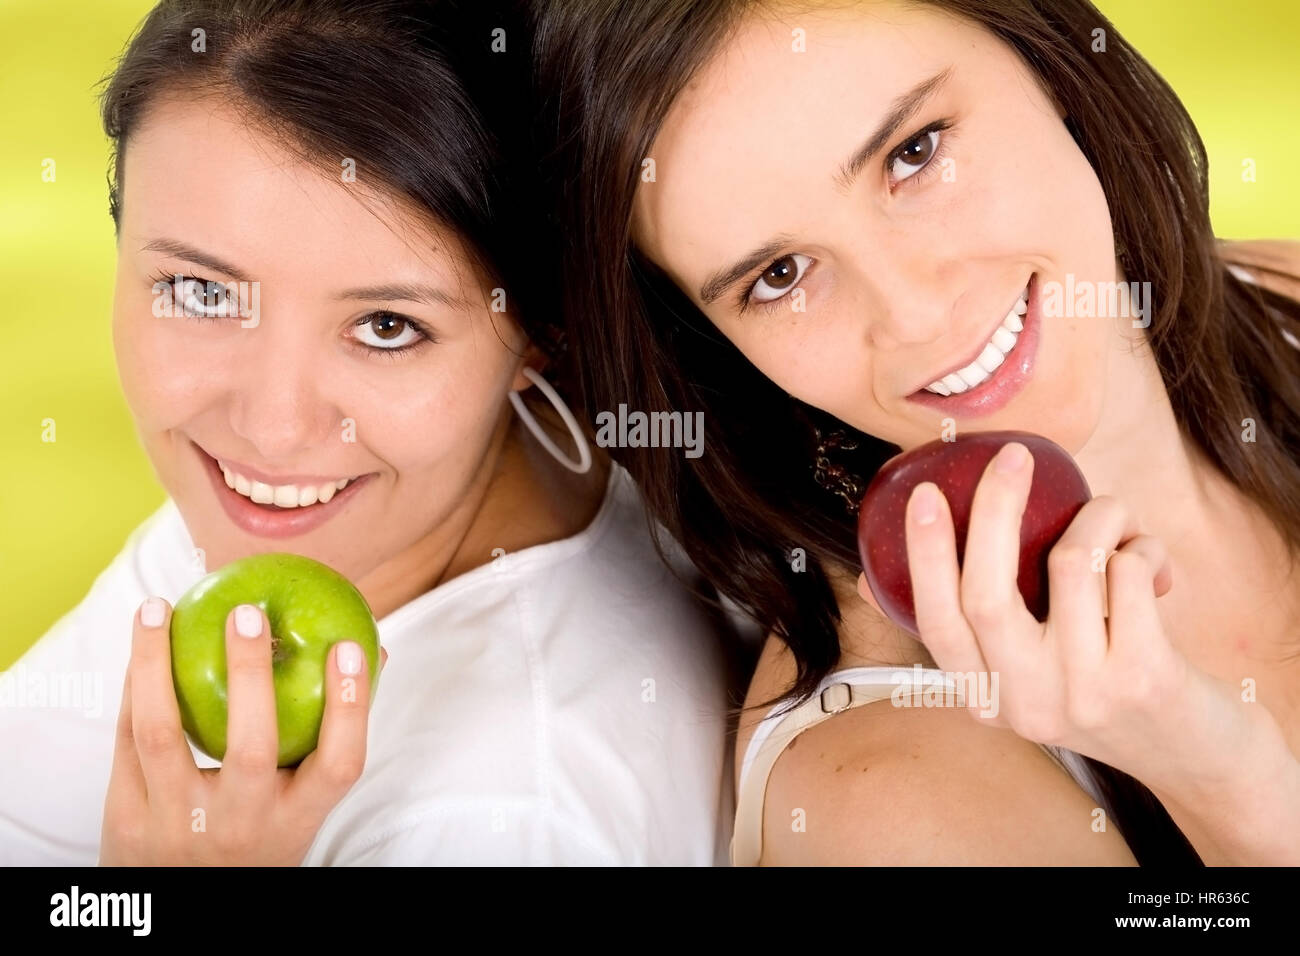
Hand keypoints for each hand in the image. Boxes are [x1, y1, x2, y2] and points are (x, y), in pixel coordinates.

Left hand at [100, 597, 385, 864]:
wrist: (181, 909)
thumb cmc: (257, 837)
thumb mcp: (300, 807)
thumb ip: (331, 737)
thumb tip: (371, 654)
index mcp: (296, 821)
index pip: (340, 765)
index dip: (351, 706)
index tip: (349, 647)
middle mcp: (241, 826)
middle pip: (251, 748)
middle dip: (249, 674)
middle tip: (248, 612)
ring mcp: (178, 825)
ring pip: (162, 734)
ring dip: (155, 662)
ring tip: (158, 607)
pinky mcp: (126, 819)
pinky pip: (126, 740)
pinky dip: (133, 687)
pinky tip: (141, 645)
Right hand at [855, 440, 1250, 785]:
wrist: (1196, 751)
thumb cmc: (1099, 683)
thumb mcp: (1023, 670)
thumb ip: (967, 630)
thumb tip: (867, 580)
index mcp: (985, 697)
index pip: (937, 621)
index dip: (924, 555)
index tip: (925, 495)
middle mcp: (1025, 704)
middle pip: (987, 595)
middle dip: (994, 511)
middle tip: (1011, 457)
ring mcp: (1083, 695)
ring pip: (1071, 566)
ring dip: (1097, 516)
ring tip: (1111, 513)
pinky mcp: (1142, 679)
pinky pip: (1127, 573)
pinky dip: (1140, 546)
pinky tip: (1148, 560)